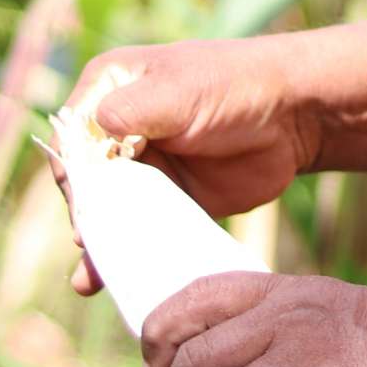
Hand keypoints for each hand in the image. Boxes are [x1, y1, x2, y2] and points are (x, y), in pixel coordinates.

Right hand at [57, 40, 325, 294]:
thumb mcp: (181, 90)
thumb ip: (136, 110)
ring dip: (98, 244)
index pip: (72, 136)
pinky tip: (106, 282)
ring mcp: (143, 168)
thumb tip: (97, 128)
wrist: (293, 116)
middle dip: (85, 214)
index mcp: (109, 89)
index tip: (85, 201)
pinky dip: (125, 254)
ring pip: (107, 211)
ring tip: (89, 279)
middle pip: (85, 180)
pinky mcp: (168, 201)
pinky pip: (139, 230)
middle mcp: (117, 131)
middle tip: (90, 242)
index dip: (73, 170)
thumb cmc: (235, 85)